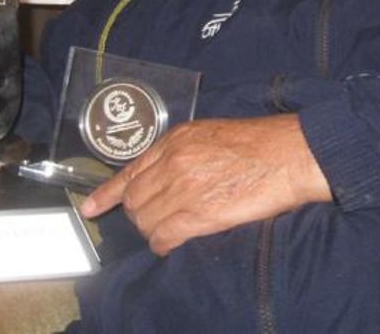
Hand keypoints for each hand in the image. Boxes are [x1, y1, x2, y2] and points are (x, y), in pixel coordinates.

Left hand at [80, 114, 330, 254]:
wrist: (289, 154)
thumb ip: (184, 152)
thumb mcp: (212, 135)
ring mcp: (183, 188)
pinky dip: (165, 245)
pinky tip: (175, 243)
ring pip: (145, 222)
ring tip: (174, 231)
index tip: (90, 207)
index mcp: (176, 140)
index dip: (107, 193)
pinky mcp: (197, 214)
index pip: (130, 171)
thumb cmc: (260, 144)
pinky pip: (164, 237)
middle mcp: (172, 162)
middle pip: (134, 201)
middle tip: (160, 221)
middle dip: (141, 215)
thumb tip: (169, 176)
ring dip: (155, 231)